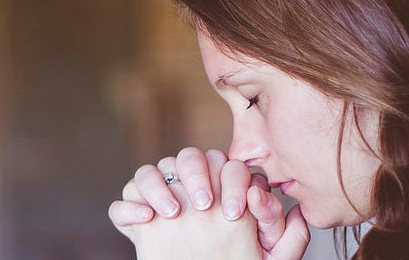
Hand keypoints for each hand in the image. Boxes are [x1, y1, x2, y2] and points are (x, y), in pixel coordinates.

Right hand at [109, 148, 310, 258]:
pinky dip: (128, 208)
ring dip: (158, 186)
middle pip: (187, 157)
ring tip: (172, 213)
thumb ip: (286, 235)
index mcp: (223, 188)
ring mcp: (159, 201)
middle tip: (204, 205)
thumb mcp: (272, 259)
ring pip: (149, 172)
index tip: (234, 213)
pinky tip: (144, 220)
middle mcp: (189, 188)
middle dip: (196, 176)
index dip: (231, 182)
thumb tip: (276, 202)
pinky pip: (121, 204)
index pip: (227, 166)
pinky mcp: (135, 221)